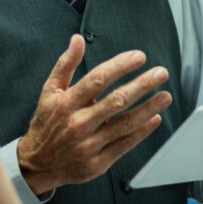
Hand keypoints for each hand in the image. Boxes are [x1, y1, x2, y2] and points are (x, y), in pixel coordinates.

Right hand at [17, 34, 172, 194]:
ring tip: (165, 96)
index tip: (139, 57)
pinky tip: (155, 119)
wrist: (37, 164)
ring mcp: (88, 145)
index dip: (120, 66)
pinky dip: (142, 132)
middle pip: (116, 101)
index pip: (97, 80)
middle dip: (142, 85)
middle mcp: (78, 123)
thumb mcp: (49, 91)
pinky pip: (124, 145)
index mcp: (66, 103)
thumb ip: (65, 64)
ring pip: (125, 124)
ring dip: (148, 109)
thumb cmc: (46, 123)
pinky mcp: (97, 163)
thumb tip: (77, 39)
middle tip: (160, 73)